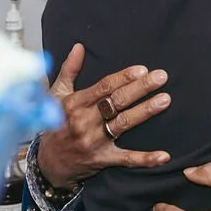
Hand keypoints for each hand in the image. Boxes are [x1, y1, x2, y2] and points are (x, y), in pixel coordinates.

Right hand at [37, 43, 172, 188]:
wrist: (46, 163)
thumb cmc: (54, 124)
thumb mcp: (56, 95)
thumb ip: (69, 69)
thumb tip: (79, 47)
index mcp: (75, 104)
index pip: (103, 87)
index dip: (123, 78)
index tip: (142, 69)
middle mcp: (85, 122)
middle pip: (117, 102)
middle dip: (140, 88)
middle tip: (161, 77)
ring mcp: (95, 142)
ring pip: (124, 124)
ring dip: (145, 112)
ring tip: (164, 100)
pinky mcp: (103, 159)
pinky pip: (126, 159)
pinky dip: (145, 159)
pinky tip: (163, 155)